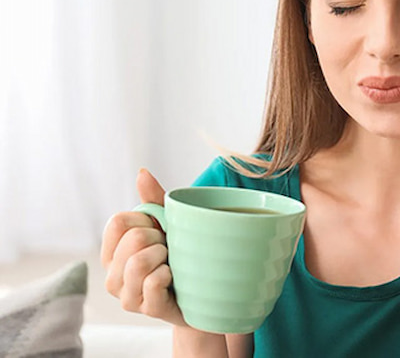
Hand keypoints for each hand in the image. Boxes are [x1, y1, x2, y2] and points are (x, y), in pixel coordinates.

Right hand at [101, 169, 185, 326]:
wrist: (203, 296)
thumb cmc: (180, 258)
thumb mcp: (168, 226)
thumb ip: (153, 200)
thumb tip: (141, 172)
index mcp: (112, 252)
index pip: (117, 222)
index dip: (145, 220)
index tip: (159, 231)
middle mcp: (112, 276)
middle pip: (132, 239)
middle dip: (159, 238)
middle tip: (169, 250)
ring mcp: (126, 296)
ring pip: (138, 262)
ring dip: (164, 256)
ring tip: (171, 262)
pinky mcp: (147, 310)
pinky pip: (153, 282)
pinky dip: (169, 274)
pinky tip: (175, 277)